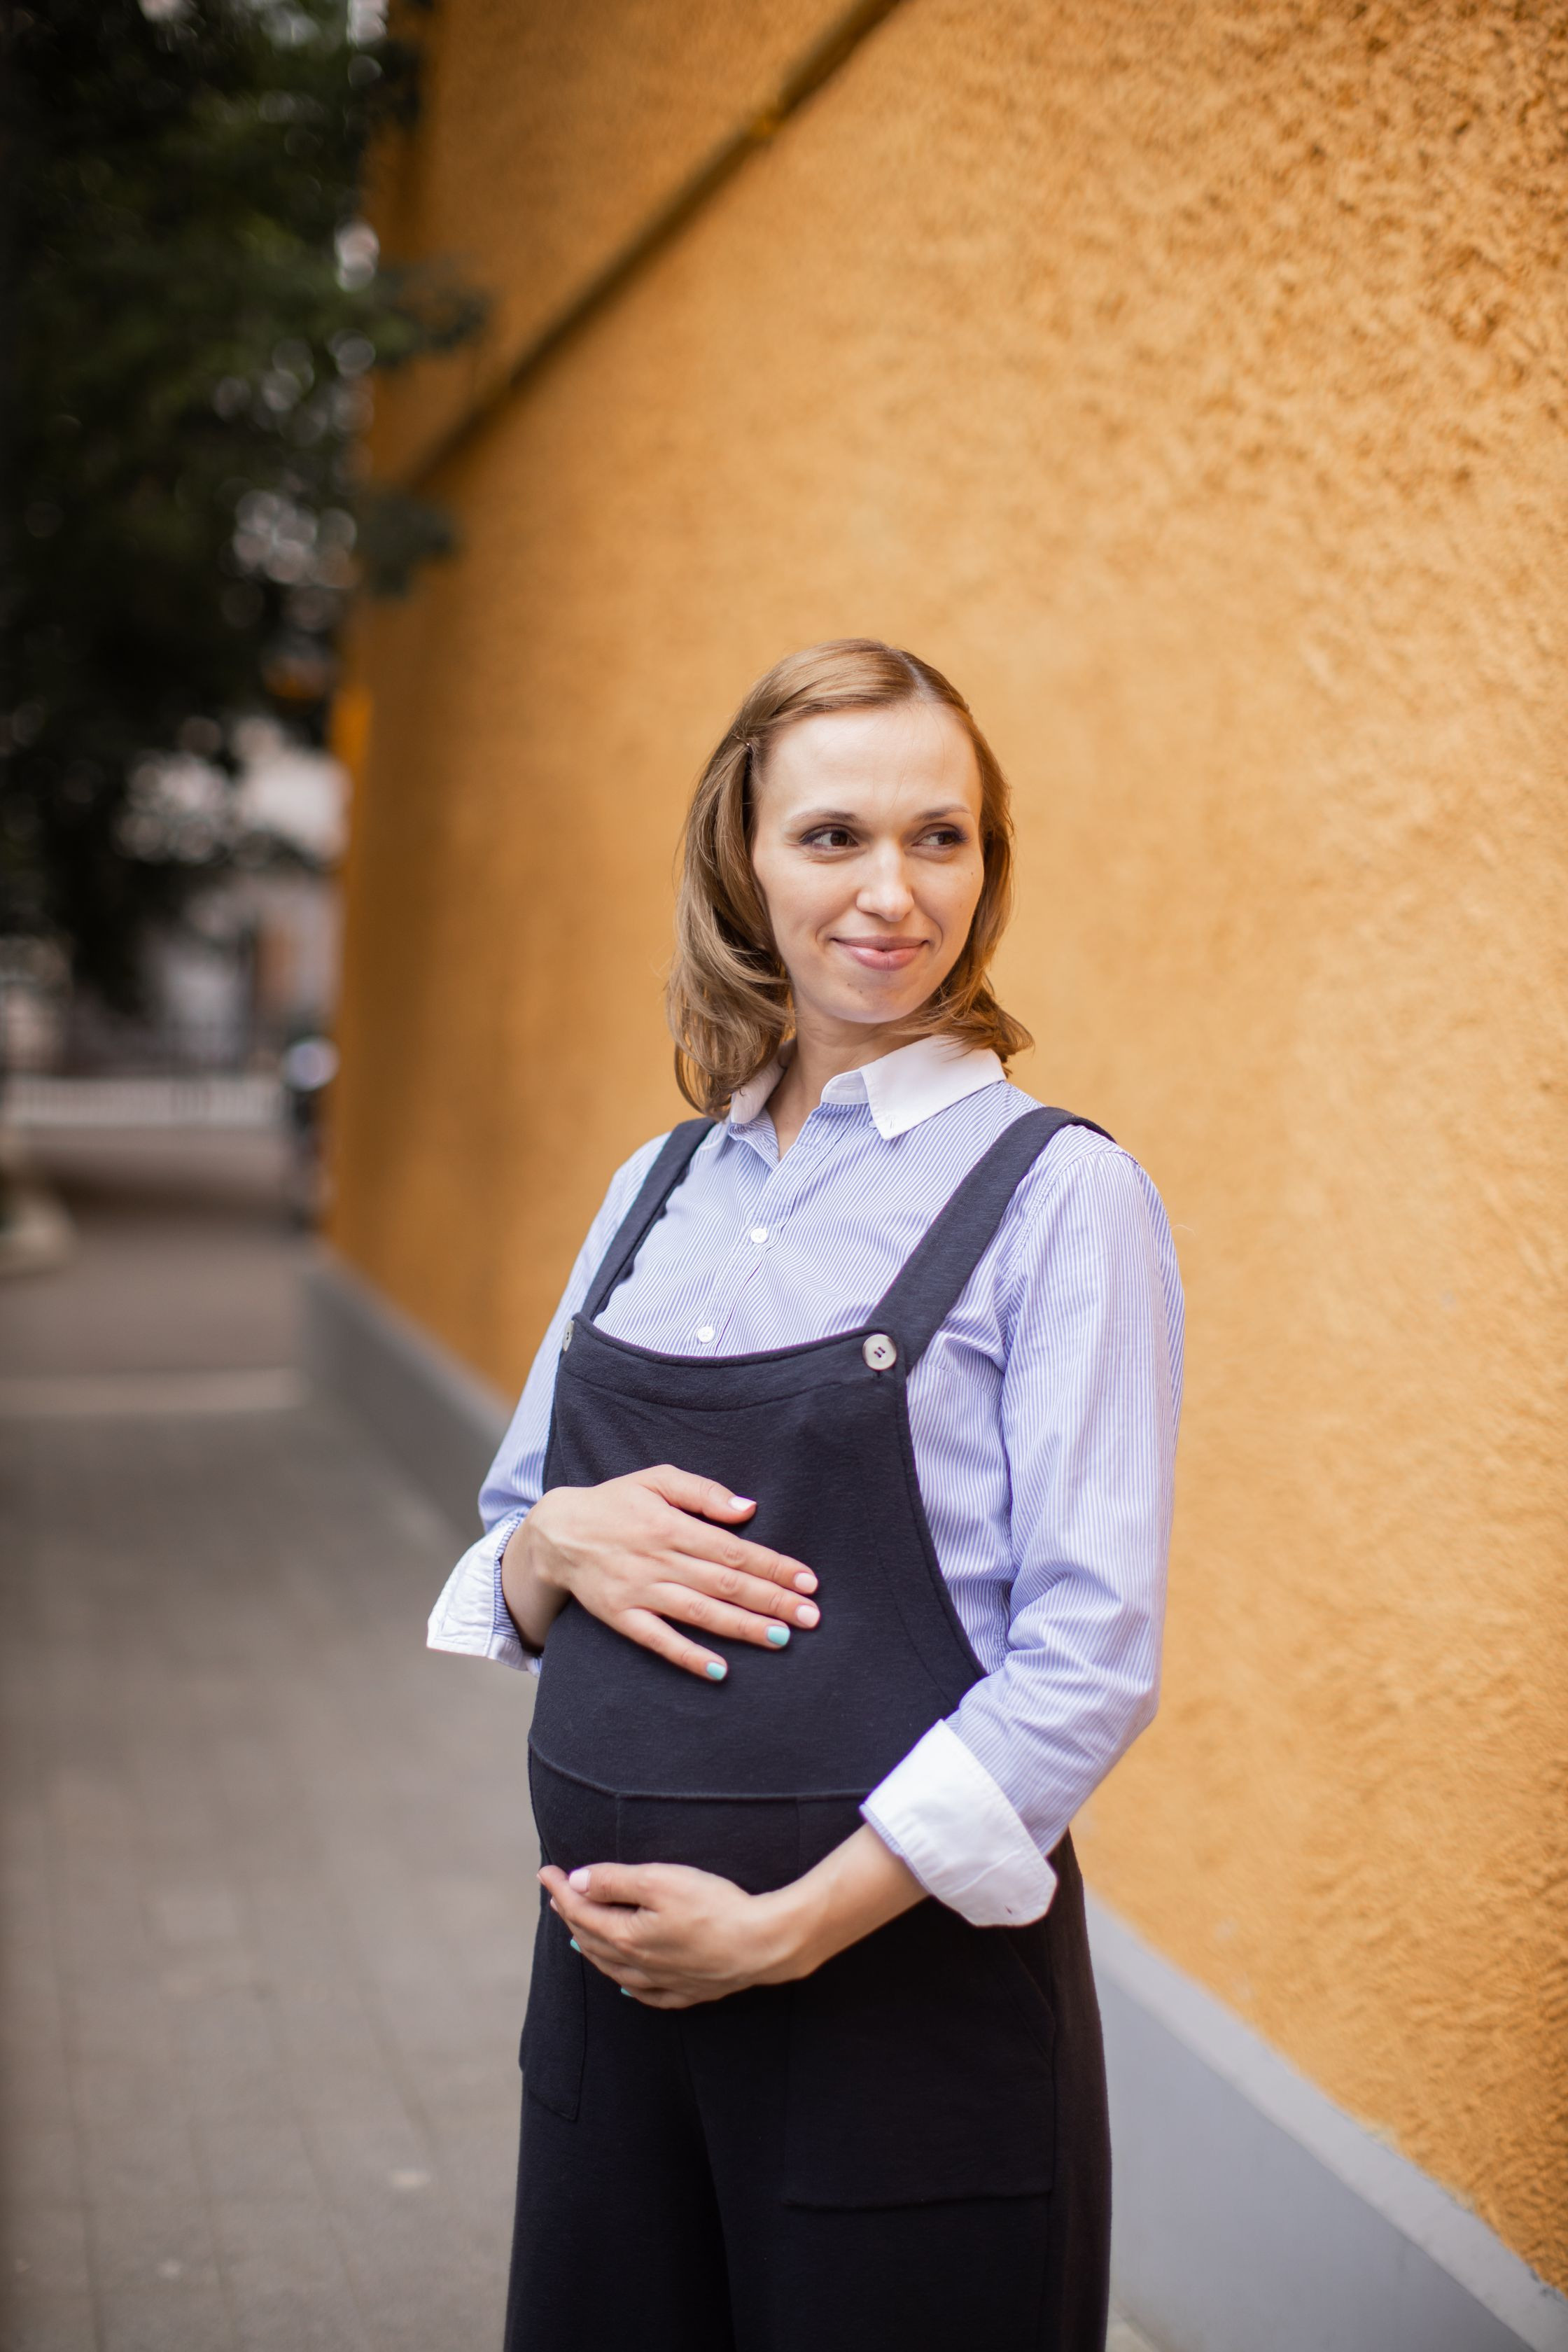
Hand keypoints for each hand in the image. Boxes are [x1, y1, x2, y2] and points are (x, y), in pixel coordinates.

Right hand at [502, 1464, 818, 1677]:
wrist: (557, 1532)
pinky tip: (719, 1670)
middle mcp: (659, 1559)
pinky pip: (658, 1640)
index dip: (772, 1566)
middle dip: (771, 1599)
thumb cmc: (616, 1502)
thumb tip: (748, 1510)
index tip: (807, 1580)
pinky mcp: (622, 1617)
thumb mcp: (657, 1479)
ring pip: (699, 1612)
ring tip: (781, 1638)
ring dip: (741, 1627)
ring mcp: (639, 1591)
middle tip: (811, 1616)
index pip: (733, 1550)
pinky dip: (688, 1655)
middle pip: (724, 1583)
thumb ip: (703, 1492)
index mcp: (672, 1525)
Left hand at [542, 1825, 922, 2008]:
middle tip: (558, 1896)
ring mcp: (665, 1981)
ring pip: (614, 1969)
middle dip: (571, 1916)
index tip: (545, 1871)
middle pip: (593, 1941)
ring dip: (592, 1950)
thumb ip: (614, 1880)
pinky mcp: (689, 1991)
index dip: (560, 1891)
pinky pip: (647, 1995)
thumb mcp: (660, 1879)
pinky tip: (626, 1985)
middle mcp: (639, 1965)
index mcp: (628, 1936)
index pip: (581, 1912)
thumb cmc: (714, 1906)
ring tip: (578, 1936)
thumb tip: (575, 1882)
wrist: (763, 1943)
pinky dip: (628, 1986)